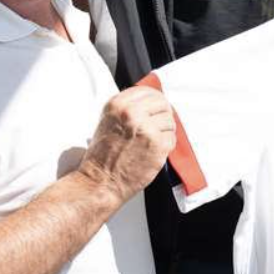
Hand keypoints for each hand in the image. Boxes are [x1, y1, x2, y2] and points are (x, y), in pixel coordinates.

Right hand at [77, 84, 176, 204]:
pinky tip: (156, 150)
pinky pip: (172, 139)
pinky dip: (167, 145)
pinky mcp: (157, 145)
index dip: (155, 99)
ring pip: (169, 121)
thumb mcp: (108, 122)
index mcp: (118, 105)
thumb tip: (148, 102)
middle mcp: (132, 114)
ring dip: (165, 131)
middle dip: (163, 114)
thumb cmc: (102, 157)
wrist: (101, 181)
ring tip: (154, 141)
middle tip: (160, 124)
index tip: (158, 105)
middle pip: (162, 104)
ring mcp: (146, 129)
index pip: (147, 91)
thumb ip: (127, 109)